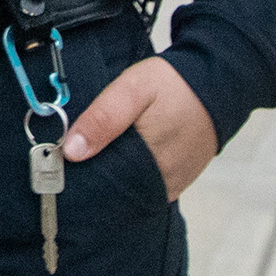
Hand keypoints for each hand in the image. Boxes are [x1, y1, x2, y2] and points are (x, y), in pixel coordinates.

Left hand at [63, 55, 217, 199]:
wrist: (218, 85)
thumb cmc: (173, 86)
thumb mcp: (133, 90)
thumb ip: (104, 118)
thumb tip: (71, 152)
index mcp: (149, 164)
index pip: (104, 186)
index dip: (80, 177)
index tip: (57, 165)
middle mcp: (162, 183)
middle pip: (116, 191)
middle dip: (93, 177)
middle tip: (67, 159)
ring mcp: (171, 184)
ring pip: (130, 190)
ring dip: (111, 177)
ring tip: (92, 156)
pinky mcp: (176, 180)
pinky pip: (144, 186)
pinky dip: (129, 175)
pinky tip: (116, 158)